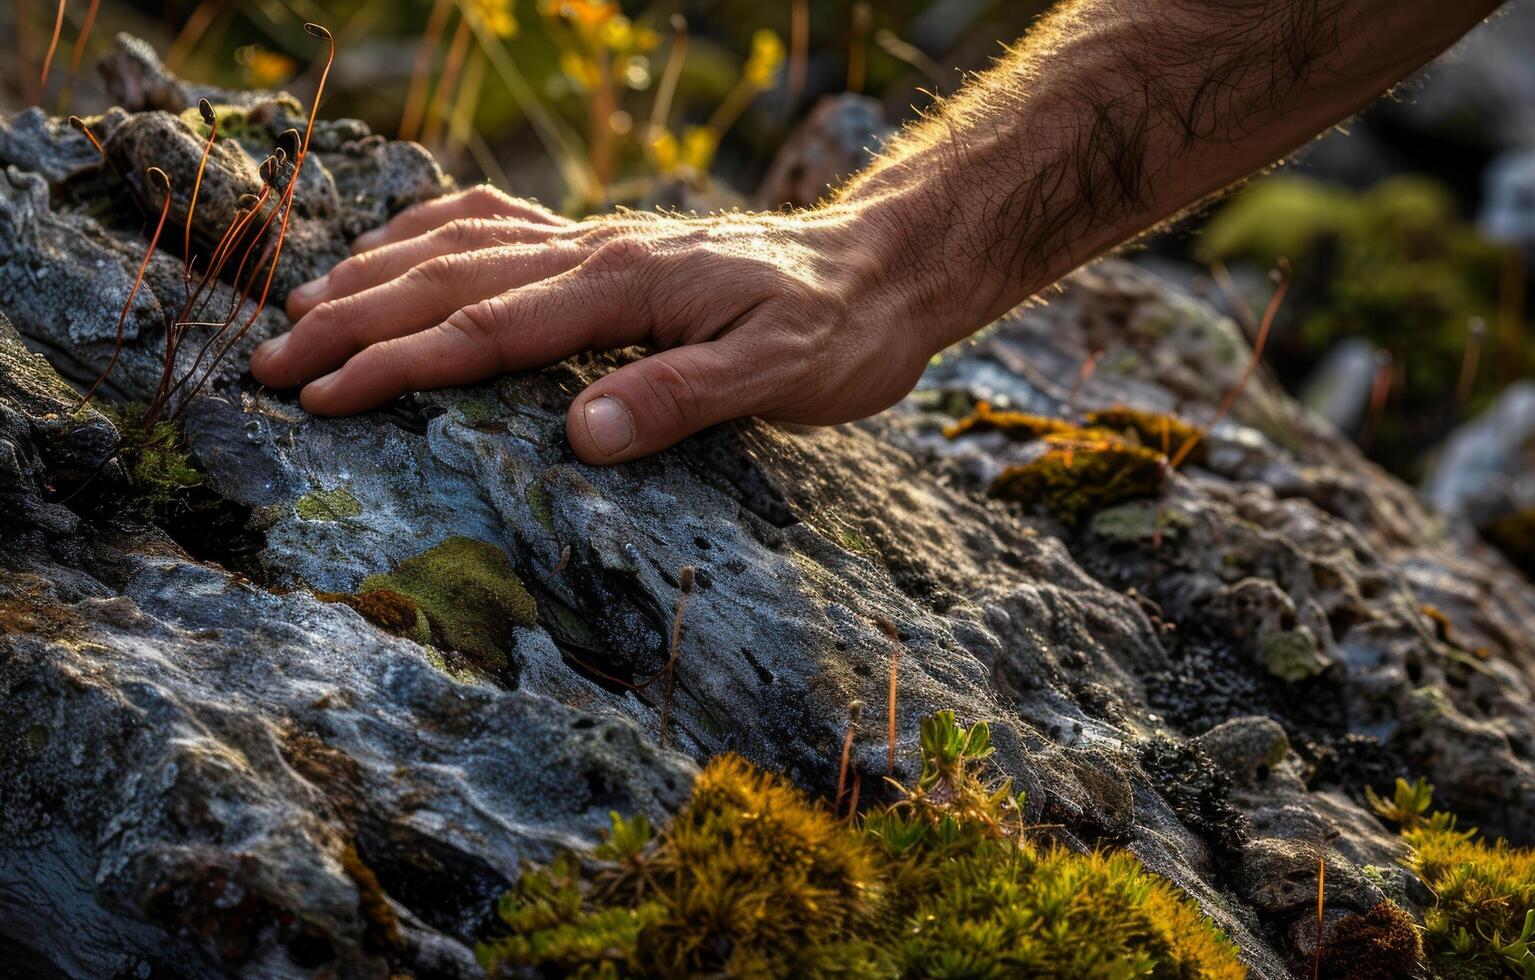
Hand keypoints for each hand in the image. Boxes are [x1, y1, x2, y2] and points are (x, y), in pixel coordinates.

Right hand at [250, 186, 947, 462]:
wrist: (886, 266)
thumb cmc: (842, 330)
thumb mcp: (784, 376)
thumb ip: (682, 400)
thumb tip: (581, 437)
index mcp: (624, 286)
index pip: (484, 330)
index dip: (395, 366)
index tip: (318, 399)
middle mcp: (598, 251)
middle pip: (446, 280)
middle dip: (351, 323)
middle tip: (267, 365)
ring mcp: (602, 241)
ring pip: (462, 244)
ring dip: (376, 275)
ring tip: (301, 308)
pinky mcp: (614, 247)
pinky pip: (505, 222)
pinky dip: (438, 231)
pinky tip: (406, 247)